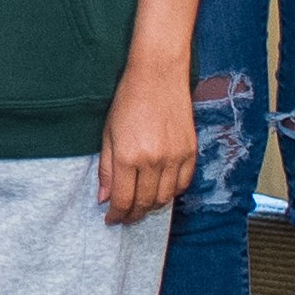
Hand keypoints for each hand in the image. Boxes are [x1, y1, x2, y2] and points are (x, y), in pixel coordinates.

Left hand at [97, 55, 189, 222]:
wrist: (158, 74)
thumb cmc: (129, 99)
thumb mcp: (108, 133)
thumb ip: (107, 169)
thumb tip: (104, 198)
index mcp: (129, 157)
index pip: (123, 199)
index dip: (116, 215)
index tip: (111, 219)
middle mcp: (154, 161)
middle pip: (145, 203)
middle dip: (133, 214)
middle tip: (125, 216)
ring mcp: (175, 157)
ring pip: (166, 197)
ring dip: (152, 206)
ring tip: (141, 204)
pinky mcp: (191, 151)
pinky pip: (184, 183)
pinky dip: (172, 192)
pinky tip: (161, 189)